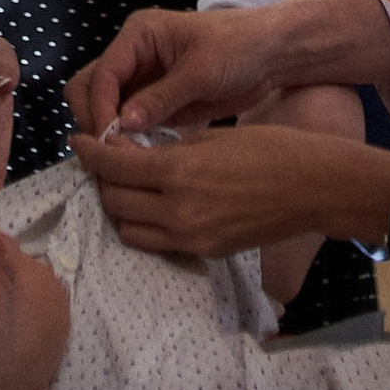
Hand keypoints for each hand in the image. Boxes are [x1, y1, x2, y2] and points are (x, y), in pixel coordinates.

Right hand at [67, 2, 284, 139]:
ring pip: (104, 108)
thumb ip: (161, 97)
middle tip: (112, 151)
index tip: (110, 139)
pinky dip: (127, 140)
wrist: (272, 55)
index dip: (100, 107)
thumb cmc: (239, 47)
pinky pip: (128, 123)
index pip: (102, 74)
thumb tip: (122, 124)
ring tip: (125, 157)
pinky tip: (140, 157)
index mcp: (138, 35)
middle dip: (95, 118)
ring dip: (108, 132)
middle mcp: (132, 56)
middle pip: (89, 88)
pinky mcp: (155, 103)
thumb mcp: (200, 71)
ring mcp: (142, 81)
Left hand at [74, 126, 389, 259]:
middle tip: (107, 160)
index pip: (112, 166)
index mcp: (178, 171)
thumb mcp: (210, 137)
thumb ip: (166, 148)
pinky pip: (156, 243)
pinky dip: (146, 225)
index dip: (88, 152)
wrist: (312, 187)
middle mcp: (176, 210)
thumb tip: (130, 152)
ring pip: (128, 229)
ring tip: (130, 186)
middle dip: (103, 180)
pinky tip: (157, 205)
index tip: (76, 141)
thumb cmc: (267, 148)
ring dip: (121, 207)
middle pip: (113, 201)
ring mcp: (189, 238)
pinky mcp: (202, 253)